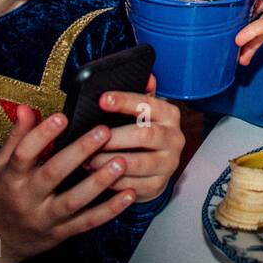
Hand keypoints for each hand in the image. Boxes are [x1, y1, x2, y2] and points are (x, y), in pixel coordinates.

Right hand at [0, 105, 135, 262]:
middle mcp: (27, 198)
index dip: (42, 135)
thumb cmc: (4, 194)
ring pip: (74, 201)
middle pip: (53, 174)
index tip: (63, 117)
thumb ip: (18, 137)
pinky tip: (128, 194)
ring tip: (121, 162)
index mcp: (12, 177)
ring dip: (99, 182)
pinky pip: (88, 222)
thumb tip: (26, 108)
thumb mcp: (2, 165)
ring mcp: (45, 218)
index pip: (24, 154)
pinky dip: (110, 210)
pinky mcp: (61, 233)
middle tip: (103, 132)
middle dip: (79, 152)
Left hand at [84, 75, 184, 201]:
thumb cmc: (142, 133)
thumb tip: (148, 76)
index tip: (103, 99)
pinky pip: (134, 185)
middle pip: (145, 135)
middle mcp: (174, 138)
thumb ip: (142, 95)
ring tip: (88, 160)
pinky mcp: (159, 185)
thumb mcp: (143, 112)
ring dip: (110, 161)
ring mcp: (169, 163)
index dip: (125, 101)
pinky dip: (114, 182)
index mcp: (169, 115)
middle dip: (114, 137)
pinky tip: (98, 177)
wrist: (156, 168)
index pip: (148, 104)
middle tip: (91, 138)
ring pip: (139, 163)